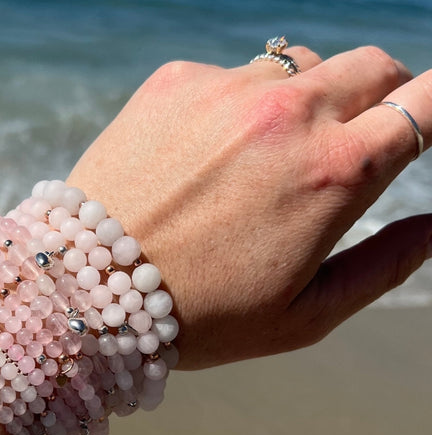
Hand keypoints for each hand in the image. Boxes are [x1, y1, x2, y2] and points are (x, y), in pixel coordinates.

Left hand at [67, 46, 431, 368]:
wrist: (90, 291)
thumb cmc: (198, 317)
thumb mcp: (302, 316)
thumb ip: (383, 267)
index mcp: (334, 172)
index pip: (427, 102)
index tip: (420, 126)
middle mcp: (286, 114)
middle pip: (372, 65)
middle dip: (379, 97)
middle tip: (354, 139)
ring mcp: (225, 90)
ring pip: (299, 68)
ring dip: (302, 102)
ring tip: (264, 161)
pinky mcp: (172, 83)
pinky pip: (230, 75)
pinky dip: (235, 106)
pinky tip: (204, 158)